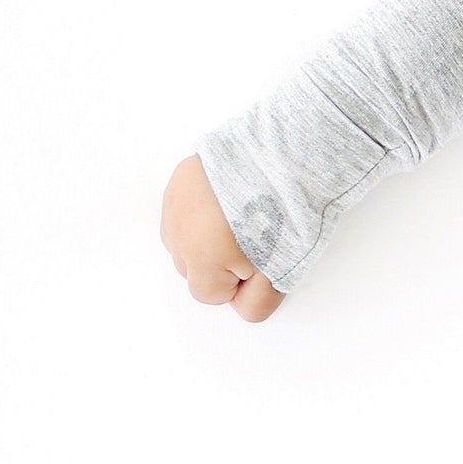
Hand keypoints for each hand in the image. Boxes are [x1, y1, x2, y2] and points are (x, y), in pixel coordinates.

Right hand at [160, 154, 285, 321]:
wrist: (287, 156)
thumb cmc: (286, 212)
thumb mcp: (281, 271)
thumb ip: (256, 302)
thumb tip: (241, 307)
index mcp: (199, 260)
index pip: (210, 294)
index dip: (241, 281)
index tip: (262, 259)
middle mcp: (177, 233)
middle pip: (195, 266)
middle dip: (222, 260)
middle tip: (258, 236)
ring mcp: (175, 203)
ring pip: (187, 238)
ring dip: (209, 235)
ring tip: (246, 214)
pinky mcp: (181, 178)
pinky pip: (185, 208)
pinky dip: (204, 208)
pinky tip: (233, 196)